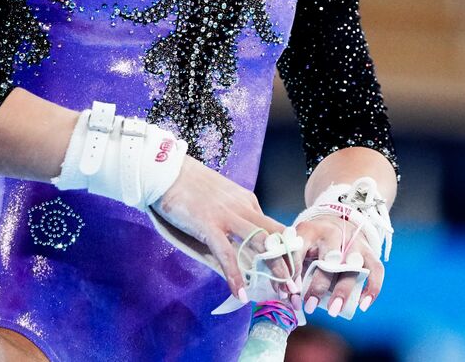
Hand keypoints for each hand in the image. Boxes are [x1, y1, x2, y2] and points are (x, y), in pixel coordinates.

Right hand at [152, 155, 299, 302]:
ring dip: (274, 269)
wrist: (167, 170)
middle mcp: (244, 207)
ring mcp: (228, 216)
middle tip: (296, 286)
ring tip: (282, 292)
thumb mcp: (222, 197)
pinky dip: (235, 276)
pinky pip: (227, 255)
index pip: (275, 228)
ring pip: (260, 243)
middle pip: (276, 236)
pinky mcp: (209, 226)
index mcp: (248, 201)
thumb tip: (240, 237)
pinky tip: (241, 293)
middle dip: (289, 262)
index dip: (287, 251)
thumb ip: (234, 214)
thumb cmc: (190, 185)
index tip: (293, 269)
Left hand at [294, 214, 384, 316]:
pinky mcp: (369, 251)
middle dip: (320, 284)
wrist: (337, 223)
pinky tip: (362, 305)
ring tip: (335, 310)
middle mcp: (335, 233)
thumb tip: (288, 295)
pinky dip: (372, 288)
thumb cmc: (313, 243)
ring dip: (344, 289)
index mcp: (311, 230)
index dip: (294, 271)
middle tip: (311, 306)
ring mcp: (354, 241)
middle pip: (330, 258)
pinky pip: (376, 268)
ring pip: (353, 265)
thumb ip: (293, 268)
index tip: (290, 293)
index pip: (301, 248)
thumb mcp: (299, 247)